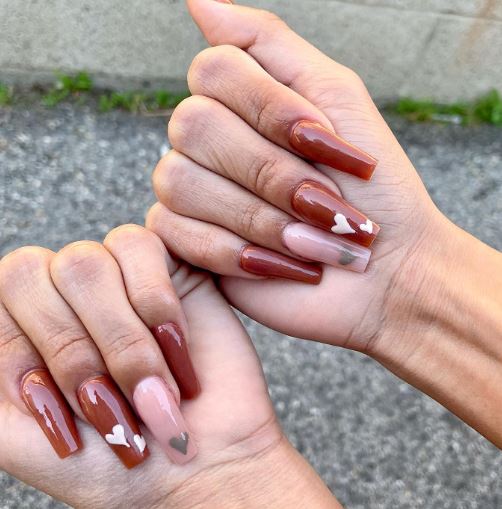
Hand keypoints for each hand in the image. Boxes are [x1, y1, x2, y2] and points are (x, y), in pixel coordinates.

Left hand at [0, 225, 337, 507]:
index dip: (31, 352)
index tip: (62, 417)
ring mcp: (116, 276)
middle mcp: (65, 296)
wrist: (203, 465)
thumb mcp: (17, 439)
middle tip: (116, 413)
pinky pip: (140, 248)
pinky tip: (177, 351)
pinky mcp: (165, 266)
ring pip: (87, 261)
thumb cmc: (117, 465)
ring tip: (156, 394)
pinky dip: (158, 307)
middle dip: (80, 353)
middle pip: (36, 274)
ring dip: (123, 342)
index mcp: (24, 328)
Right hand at [147, 0, 501, 446]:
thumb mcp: (338, 98)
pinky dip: (240, 253)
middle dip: (272, 173)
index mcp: (239, 103)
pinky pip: (178, 232)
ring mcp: (190, 192)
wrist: (384, 270)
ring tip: (310, 241)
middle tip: (324, 204)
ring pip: (182, 182)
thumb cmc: (372, 189)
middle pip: (193, 125)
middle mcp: (205, 143)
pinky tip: (282, 263)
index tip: (328, 145)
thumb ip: (272, 46)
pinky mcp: (185, 242)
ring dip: (261, 218)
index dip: (272, 109)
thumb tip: (199, 1)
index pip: (214, 71)